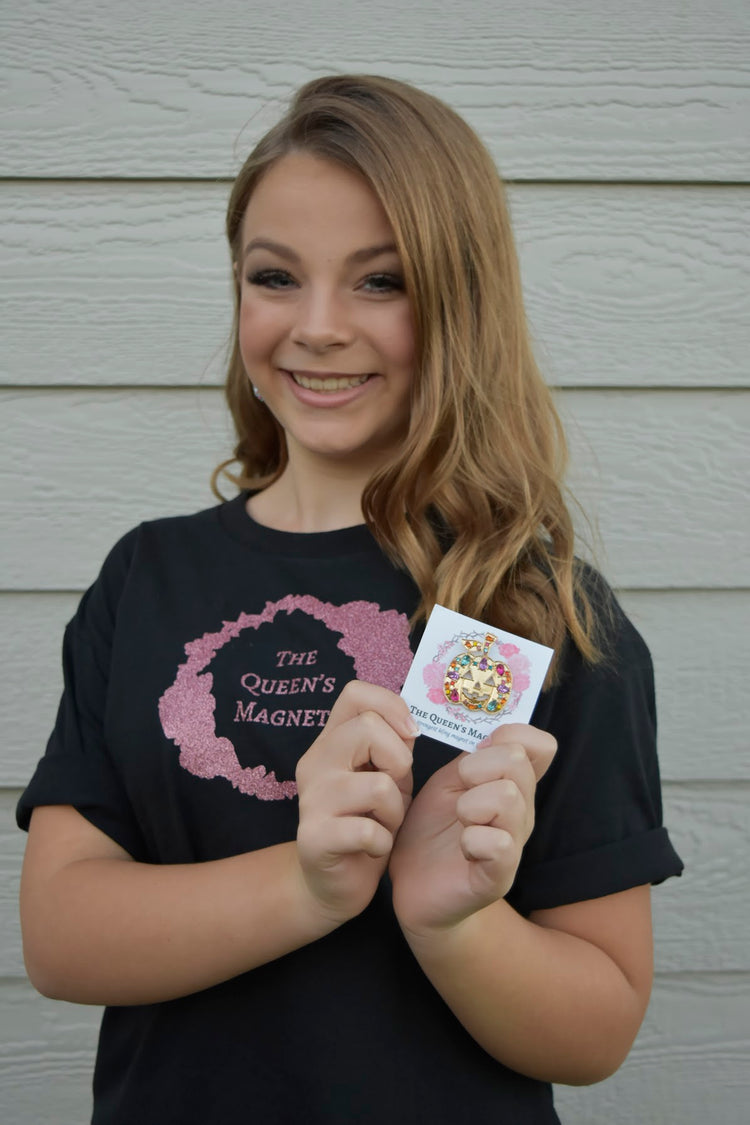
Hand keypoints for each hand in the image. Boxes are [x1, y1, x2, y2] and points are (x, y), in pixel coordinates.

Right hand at [295, 681, 415, 925]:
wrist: (333, 883)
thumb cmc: (366, 821)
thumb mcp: (386, 775)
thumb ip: (393, 745)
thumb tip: (410, 724)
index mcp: (331, 741)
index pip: (355, 693)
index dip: (390, 706)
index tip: (408, 736)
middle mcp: (315, 762)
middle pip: (368, 728)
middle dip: (399, 762)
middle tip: (391, 792)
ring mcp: (311, 799)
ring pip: (379, 785)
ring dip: (394, 811)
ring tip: (383, 824)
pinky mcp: (314, 838)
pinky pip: (368, 830)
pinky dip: (382, 842)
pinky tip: (372, 848)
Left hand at [389, 724, 555, 936]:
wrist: (416, 887)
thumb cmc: (432, 829)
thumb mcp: (450, 781)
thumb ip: (475, 755)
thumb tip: (501, 729)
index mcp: (512, 784)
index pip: (540, 744)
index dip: (508, 738)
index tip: (475, 757)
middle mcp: (522, 812)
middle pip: (516, 761)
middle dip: (476, 768)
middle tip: (460, 792)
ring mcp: (514, 844)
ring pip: (508, 797)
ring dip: (471, 804)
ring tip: (460, 820)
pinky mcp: (499, 876)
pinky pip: (499, 844)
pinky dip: (472, 840)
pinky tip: (463, 848)